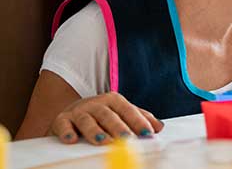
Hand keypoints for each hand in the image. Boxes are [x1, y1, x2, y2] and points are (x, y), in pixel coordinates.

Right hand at [49, 92, 163, 144]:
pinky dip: (67, 132)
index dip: (138, 121)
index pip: (128, 110)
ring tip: (104, 141)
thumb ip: (139, 119)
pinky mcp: (61, 120)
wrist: (72, 113)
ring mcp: (78, 111)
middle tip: (127, 139)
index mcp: (114, 100)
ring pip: (87, 120)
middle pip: (108, 115)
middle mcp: (96, 103)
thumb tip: (159, 127)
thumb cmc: (102, 116)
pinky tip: (71, 140)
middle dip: (119, 127)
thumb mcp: (121, 114)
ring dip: (95, 131)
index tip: (148, 134)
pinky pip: (63, 125)